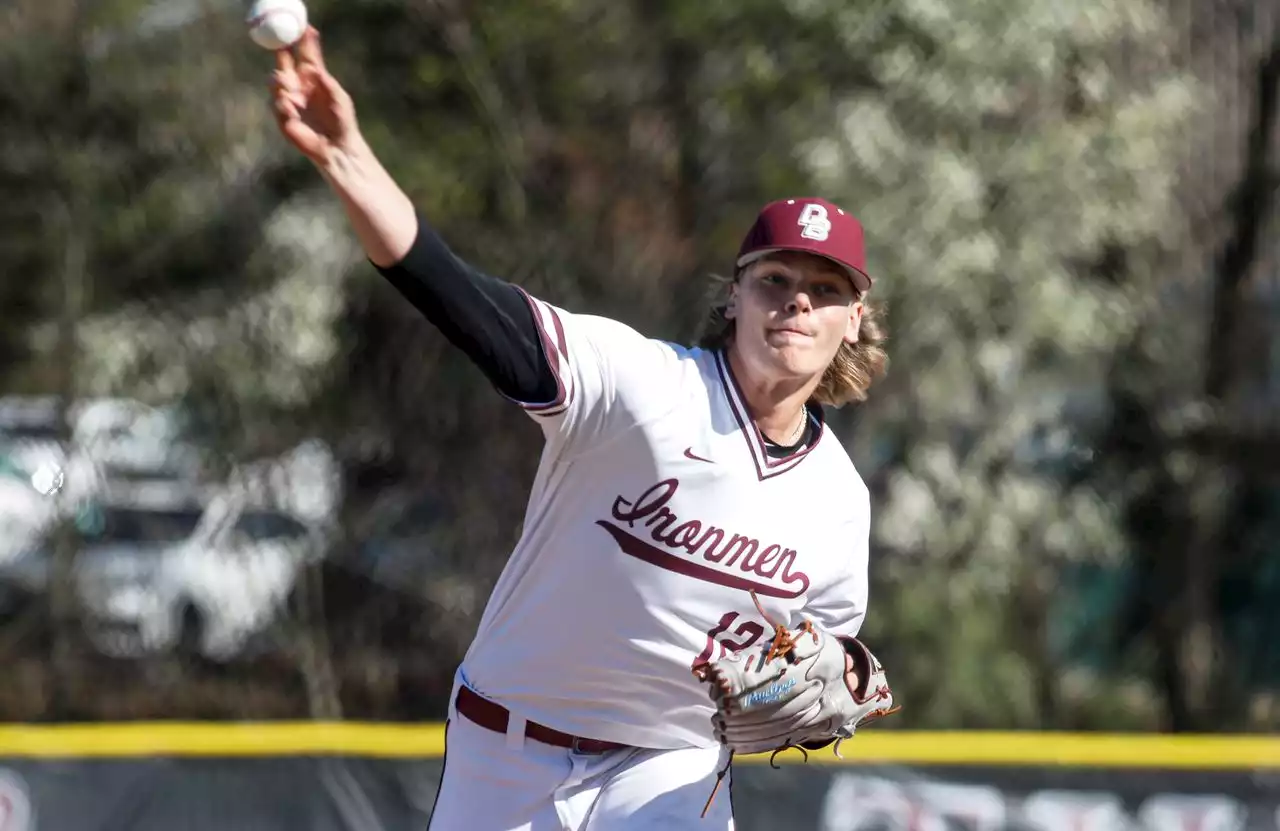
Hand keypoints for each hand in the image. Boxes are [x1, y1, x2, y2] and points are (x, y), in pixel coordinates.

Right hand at [269, 27, 359, 166]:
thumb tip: (315, 67)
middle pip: (285, 64)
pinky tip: (292, 108)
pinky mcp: (284, 117)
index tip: (303, 28)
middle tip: (280, 44)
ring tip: (286, 82)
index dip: (303, 42)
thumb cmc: (342, 121)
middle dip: (281, 53)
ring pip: (276, 82)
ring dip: (280, 80)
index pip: (305, 56)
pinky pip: (278, 105)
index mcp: (313, 79)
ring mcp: (290, 101)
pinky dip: (284, 104)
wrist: (337, 146)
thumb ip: (327, 82)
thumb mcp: (339, 97)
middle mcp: (299, 87)